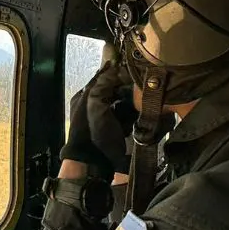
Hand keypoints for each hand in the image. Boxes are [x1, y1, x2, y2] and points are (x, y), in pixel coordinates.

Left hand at [61, 62, 134, 176]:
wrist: (94, 162)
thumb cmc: (91, 130)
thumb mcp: (94, 101)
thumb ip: (103, 83)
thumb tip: (114, 67)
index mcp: (85, 96)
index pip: (102, 77)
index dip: (115, 71)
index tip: (131, 67)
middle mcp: (94, 105)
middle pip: (113, 89)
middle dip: (126, 85)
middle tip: (141, 81)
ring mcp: (105, 117)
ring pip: (122, 101)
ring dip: (132, 98)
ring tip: (143, 94)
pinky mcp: (116, 129)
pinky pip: (128, 116)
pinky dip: (134, 113)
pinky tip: (142, 109)